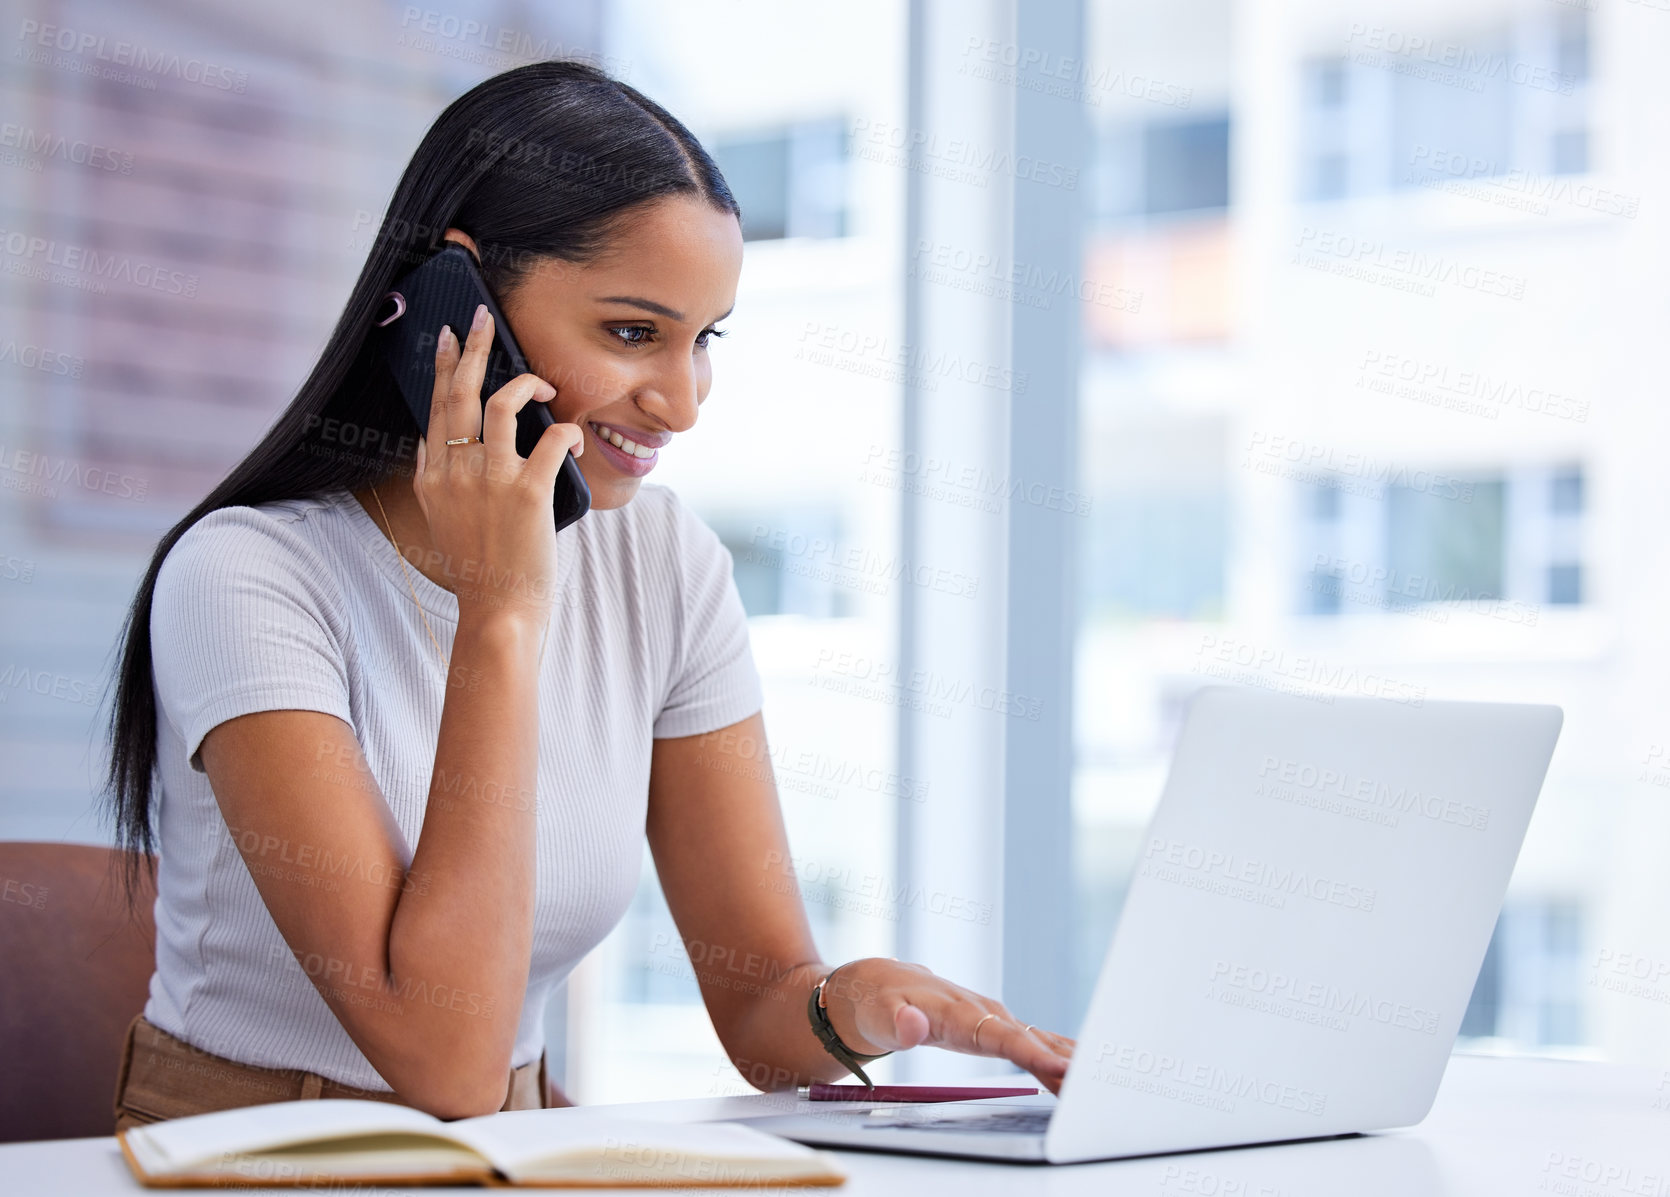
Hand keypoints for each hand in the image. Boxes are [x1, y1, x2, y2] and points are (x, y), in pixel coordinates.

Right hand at [413, 303, 582, 624]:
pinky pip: (550, 438)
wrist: (498, 608)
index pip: (436, 407)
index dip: (444, 366)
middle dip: (473, 347)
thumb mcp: (439, 520)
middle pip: (460, 392)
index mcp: (433, 476)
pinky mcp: (528, 491)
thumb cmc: (478, 567)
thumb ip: (432, 479)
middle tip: (483, 316)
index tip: (449, 338)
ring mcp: (491, 479)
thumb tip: (430, 444)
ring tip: (544, 383)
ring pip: (502, 405)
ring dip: (527, 383)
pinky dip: (566, 430)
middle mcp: (456, 470)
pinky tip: (572, 439)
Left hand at [820, 959, 1074, 1094]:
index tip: (1060, 1067)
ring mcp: (990, 1017)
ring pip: (1037, 1038)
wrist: (872, 986)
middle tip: (1099, 1084)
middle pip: (1029, 1038)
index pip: (998, 1035)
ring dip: (1070, 1058)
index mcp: (955, 1011)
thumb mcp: (873, 1013)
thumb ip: (894, 1021)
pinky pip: (1032, 1041)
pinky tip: (1080, 1067)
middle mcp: (979, 1012)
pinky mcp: (993, 1026)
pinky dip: (1058, 1054)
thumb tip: (913, 1025)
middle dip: (1065, 1060)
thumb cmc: (873, 1001)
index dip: (1029, 1052)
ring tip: (1103, 1082)